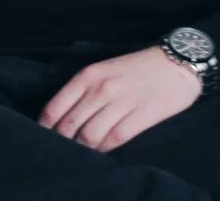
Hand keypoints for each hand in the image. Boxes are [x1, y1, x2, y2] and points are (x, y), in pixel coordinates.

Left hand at [37, 45, 201, 152]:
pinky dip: (103, 150)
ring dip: (82, 149)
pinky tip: (102, 151)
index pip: (56, 108)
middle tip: (60, 152)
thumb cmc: (137, 68)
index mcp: (90, 75)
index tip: (43, 140)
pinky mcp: (139, 116)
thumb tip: (61, 118)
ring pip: (89, 136)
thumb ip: (84, 90)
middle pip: (70, 126)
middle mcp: (102, 88)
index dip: (45, 129)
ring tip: (81, 155)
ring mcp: (121, 102)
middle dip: (62, 143)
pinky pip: (113, 140)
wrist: (176, 64)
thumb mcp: (105, 70)